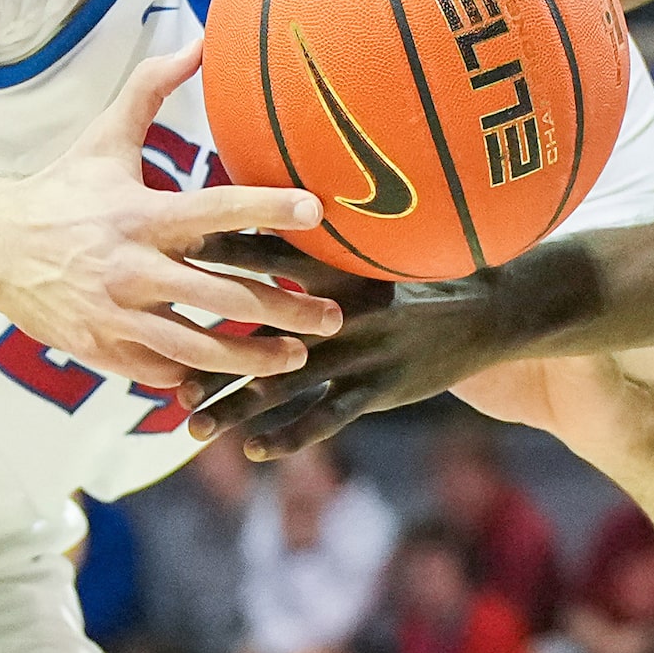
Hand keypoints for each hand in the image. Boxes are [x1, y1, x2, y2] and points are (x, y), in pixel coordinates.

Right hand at [0, 43, 342, 388]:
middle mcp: (131, 268)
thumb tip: (203, 41)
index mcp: (140, 214)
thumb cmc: (61, 190)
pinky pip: (162, 372)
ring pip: (200, 349)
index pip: (217, 209)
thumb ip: (154, 88)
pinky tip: (235, 377)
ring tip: (298, 357)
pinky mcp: (102, 350)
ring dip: (256, 358)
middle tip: (333, 315)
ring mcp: (116, 316)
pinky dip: (200, 378)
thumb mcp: (104, 137)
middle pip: (224, 295)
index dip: (269, 207)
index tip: (317, 210)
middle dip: (286, 309)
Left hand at [181, 244, 599, 458]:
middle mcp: (344, 312)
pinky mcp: (379, 392)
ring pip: (285, 386)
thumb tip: (263, 200)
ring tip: (189, 427)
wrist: (492, 311)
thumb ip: (319, 234)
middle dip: (211, 353)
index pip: (273, 256)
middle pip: (263, 332)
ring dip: (235, 408)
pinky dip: (289, 436)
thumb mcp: (374, 247)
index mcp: (340, 267)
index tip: (173, 255)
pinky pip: (326, 419)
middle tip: (162, 372)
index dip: (224, 254)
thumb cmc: (419, 273)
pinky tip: (254, 452)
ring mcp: (361, 357)